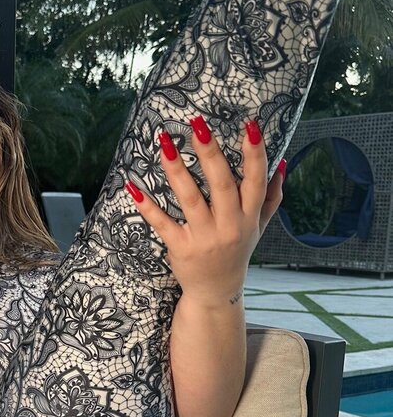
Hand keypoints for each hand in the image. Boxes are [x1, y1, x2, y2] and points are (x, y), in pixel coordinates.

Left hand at [125, 118, 283, 306]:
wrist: (217, 292)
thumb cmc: (237, 251)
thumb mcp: (259, 227)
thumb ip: (271, 196)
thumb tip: (283, 163)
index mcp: (249, 217)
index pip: (256, 181)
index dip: (255, 154)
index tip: (250, 126)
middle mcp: (229, 226)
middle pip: (222, 185)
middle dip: (211, 153)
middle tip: (198, 125)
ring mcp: (204, 238)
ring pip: (190, 199)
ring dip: (176, 170)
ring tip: (164, 143)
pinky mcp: (181, 248)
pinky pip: (162, 224)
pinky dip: (148, 206)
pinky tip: (133, 187)